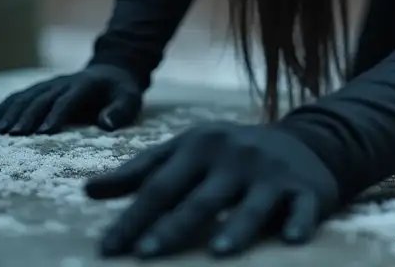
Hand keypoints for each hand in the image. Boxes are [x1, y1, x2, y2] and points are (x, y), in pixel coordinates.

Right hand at [0, 65, 142, 134]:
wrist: (112, 72)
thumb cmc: (121, 93)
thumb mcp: (130, 99)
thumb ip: (120, 111)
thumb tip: (106, 124)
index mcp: (86, 85)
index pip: (68, 99)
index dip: (56, 114)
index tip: (43, 132)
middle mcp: (64, 82)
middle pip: (43, 98)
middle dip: (27, 116)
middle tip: (12, 135)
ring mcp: (51, 83)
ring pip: (27, 96)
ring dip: (11, 112)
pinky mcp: (41, 88)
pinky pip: (20, 96)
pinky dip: (4, 107)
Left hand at [85, 121, 340, 257]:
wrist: (305, 141)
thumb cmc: (230, 154)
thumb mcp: (186, 150)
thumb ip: (139, 170)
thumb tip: (87, 190)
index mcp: (201, 145)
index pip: (160, 185)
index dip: (133, 217)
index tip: (108, 248)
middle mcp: (236, 156)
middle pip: (199, 198)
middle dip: (172, 226)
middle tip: (146, 254)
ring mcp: (273, 173)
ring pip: (251, 205)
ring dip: (235, 228)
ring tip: (218, 252)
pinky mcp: (307, 189)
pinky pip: (302, 208)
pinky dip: (298, 223)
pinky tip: (291, 239)